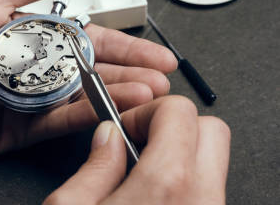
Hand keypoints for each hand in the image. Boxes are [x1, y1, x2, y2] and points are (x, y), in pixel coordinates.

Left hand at [0, 0, 176, 157]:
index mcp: (33, 34)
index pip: (90, 39)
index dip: (126, 44)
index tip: (158, 52)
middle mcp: (36, 67)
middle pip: (94, 69)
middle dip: (132, 71)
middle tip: (164, 76)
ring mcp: (31, 99)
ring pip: (83, 97)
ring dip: (119, 93)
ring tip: (152, 91)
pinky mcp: (21, 129)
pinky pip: (59, 123)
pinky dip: (87, 116)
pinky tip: (114, 107)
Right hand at [44, 96, 230, 204]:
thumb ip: (93, 165)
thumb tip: (106, 137)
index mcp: (164, 184)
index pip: (178, 111)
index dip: (145, 110)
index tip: (123, 125)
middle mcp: (199, 198)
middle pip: (210, 128)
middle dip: (172, 124)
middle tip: (139, 140)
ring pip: (212, 158)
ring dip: (179, 151)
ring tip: (141, 169)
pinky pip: (207, 186)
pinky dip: (183, 177)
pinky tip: (148, 192)